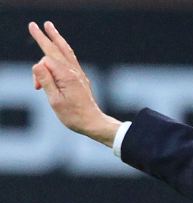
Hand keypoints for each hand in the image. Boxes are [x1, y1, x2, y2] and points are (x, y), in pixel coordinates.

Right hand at [28, 21, 120, 145]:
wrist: (93, 123)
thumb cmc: (74, 116)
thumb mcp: (55, 101)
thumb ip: (46, 81)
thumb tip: (37, 64)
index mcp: (66, 76)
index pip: (45, 63)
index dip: (37, 73)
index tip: (37, 88)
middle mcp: (73, 72)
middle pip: (56, 49)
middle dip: (44, 37)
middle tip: (33, 24)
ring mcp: (78, 74)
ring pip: (65, 51)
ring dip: (56, 38)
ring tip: (49, 26)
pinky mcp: (80, 78)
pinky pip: (71, 58)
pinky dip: (64, 49)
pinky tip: (62, 46)